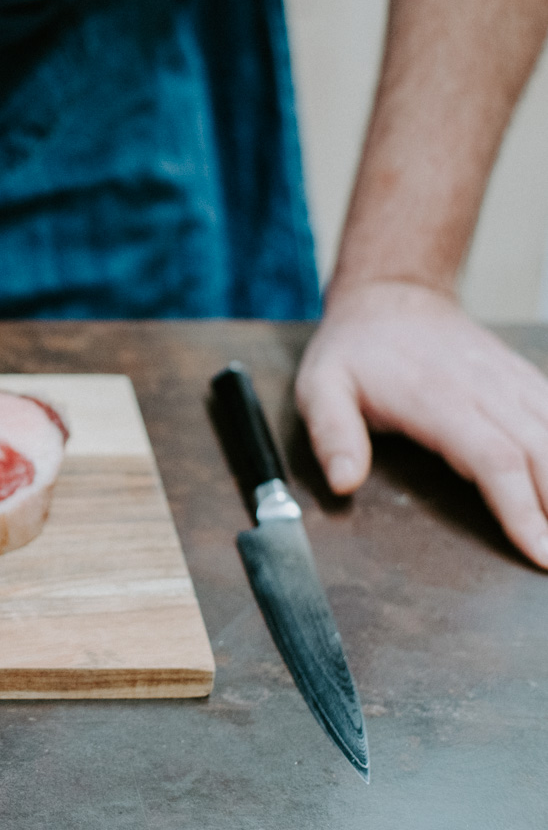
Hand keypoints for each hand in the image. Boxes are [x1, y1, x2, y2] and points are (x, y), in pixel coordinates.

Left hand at [296, 280, 547, 567]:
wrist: (390, 297)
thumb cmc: (354, 351)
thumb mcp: (321, 387)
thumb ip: (332, 435)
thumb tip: (343, 484)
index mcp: (436, 398)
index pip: (492, 458)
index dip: (520, 508)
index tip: (539, 551)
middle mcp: (485, 389)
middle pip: (541, 454)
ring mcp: (510, 382)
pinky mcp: (524, 379)